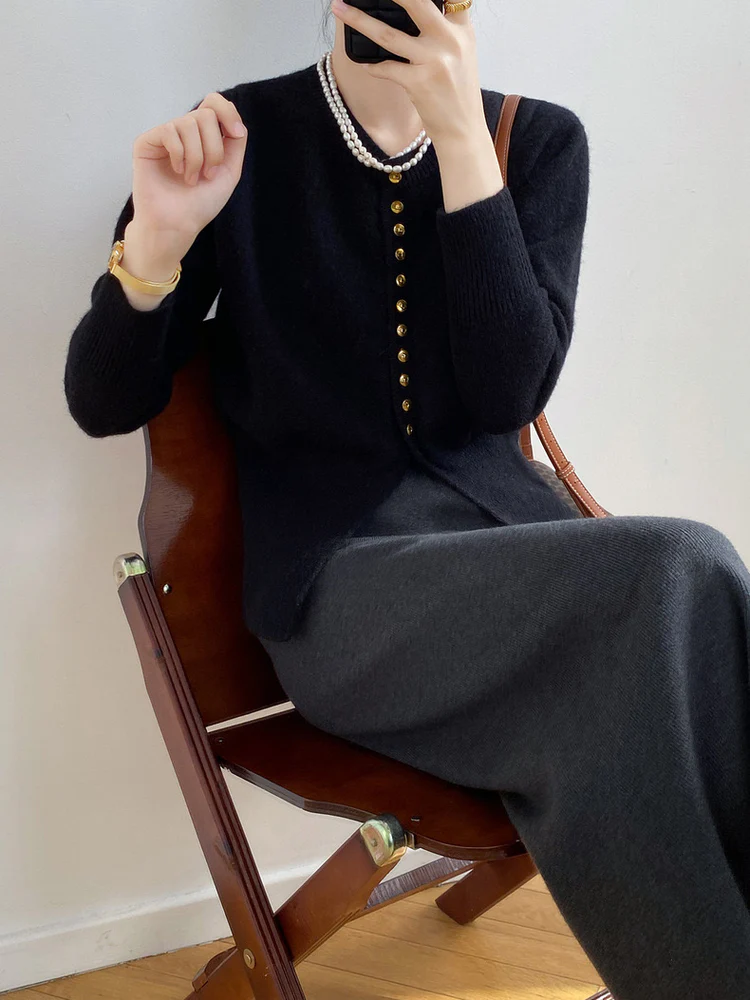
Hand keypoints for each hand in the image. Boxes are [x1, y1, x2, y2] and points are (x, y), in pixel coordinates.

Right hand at [131, 92, 247, 243]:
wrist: (177, 224)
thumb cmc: (200, 204)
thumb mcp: (229, 173)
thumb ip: (235, 144)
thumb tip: (235, 120)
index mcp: (204, 137)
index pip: (214, 103)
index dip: (228, 112)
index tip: (236, 134)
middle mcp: (184, 133)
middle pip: (206, 114)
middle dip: (214, 148)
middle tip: (207, 174)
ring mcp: (165, 136)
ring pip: (189, 122)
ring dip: (197, 156)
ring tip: (191, 179)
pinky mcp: (147, 142)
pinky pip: (169, 131)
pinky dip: (179, 154)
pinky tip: (176, 171)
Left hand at [330, 0, 485, 145]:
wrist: (463, 131)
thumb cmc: (458, 95)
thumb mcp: (462, 55)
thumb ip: (445, 30)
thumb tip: (416, 10)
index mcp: (462, 31)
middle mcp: (450, 41)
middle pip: (416, 1)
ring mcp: (434, 61)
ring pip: (388, 34)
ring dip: (358, 20)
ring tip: (340, 8)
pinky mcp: (418, 83)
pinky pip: (385, 68)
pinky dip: (371, 65)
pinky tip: (363, 63)